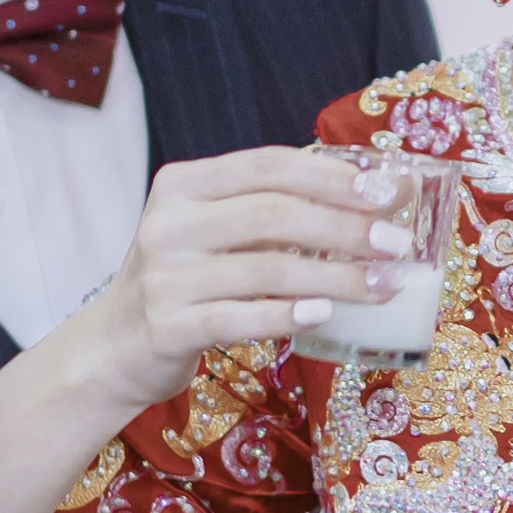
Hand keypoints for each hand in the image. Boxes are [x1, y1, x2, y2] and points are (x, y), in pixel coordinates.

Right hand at [74, 146, 417, 422]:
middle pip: (272, 213)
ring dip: (335, 276)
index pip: (267, 165)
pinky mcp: (167, 325)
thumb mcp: (216, 232)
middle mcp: (169, 223)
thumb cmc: (187, 282)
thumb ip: (275, 210)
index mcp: (183, 184)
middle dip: (345, 226)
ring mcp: (164, 275)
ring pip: (265, 268)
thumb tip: (379, 196)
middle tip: (398, 243)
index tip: (387, 191)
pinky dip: (286, 316)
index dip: (332, 176)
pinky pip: (238, 317)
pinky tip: (325, 315)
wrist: (115, 346)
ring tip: (384, 286)